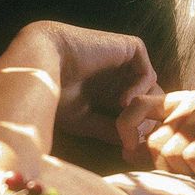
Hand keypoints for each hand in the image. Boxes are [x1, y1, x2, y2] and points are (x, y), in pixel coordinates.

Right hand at [36, 22, 160, 142]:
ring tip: (125, 120)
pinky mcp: (129, 48)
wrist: (42, 64)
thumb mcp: (85, 120)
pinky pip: (148, 73)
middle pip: (149, 102)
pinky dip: (141, 90)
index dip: (137, 129)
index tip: (129, 146)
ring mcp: (125, 62)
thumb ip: (110, 130)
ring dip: (142, 109)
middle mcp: (118, 77)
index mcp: (108, 92)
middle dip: (146, 121)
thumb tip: (132, 144)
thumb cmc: (55, 94)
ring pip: (152, 89)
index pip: (136, 112)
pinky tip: (122, 101)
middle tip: (134, 136)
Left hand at [116, 90, 194, 193]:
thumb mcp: (189, 153)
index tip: (132, 153)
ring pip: (169, 152)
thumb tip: (127, 151)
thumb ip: (161, 148)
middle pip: (152, 141)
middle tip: (189, 170)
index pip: (136, 106)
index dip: (126, 130)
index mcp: (180, 103)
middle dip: (165, 166)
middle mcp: (191, 102)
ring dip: (185, 171)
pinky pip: (190, 158)